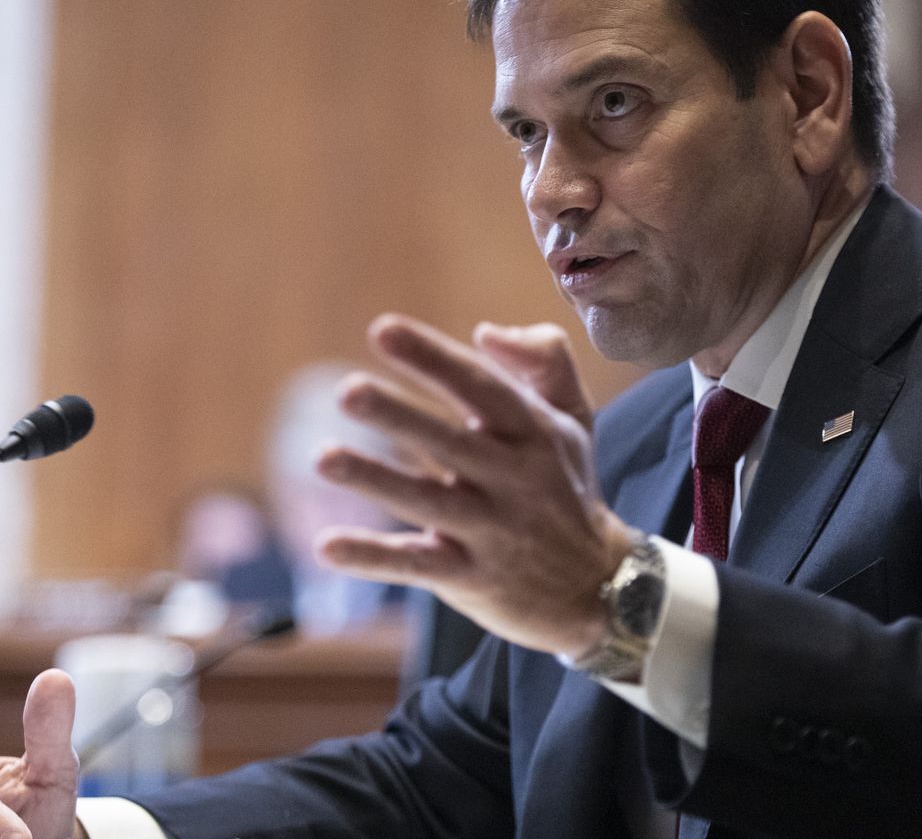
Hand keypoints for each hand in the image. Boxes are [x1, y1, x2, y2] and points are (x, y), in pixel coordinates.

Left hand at [315, 314, 635, 657]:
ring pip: (428, 502)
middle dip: (399, 416)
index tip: (383, 330)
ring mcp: (493, 533)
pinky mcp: (471, 579)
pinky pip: (417, 565)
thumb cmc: (568, 488)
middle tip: (346, 391)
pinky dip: (373, 558)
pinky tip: (326, 548)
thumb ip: (545, 359)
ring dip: (376, 480)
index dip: (435, 358)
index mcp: (535, 434)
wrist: (598, 590)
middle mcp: (515, 480)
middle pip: (451, 443)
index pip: (483, 388)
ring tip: (323, 458)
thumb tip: (485, 332)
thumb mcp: (575, 418)